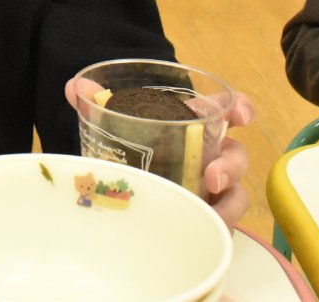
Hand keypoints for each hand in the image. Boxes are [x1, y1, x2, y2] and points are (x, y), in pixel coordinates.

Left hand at [65, 77, 253, 228]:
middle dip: (231, 165)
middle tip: (211, 178)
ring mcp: (211, 189)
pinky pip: (221, 224)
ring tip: (209, 212)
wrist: (125, 188)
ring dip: (228, 203)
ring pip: (236, 193)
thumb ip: (98, 102)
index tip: (243, 116)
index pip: (226, 110)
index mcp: (192, 125)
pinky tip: (200, 233)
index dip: (241, 109)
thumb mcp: (117, 126)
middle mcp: (210, 155)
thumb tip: (74, 86)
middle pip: (237, 154)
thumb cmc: (133, 149)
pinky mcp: (206, 216)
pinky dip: (215, 228)